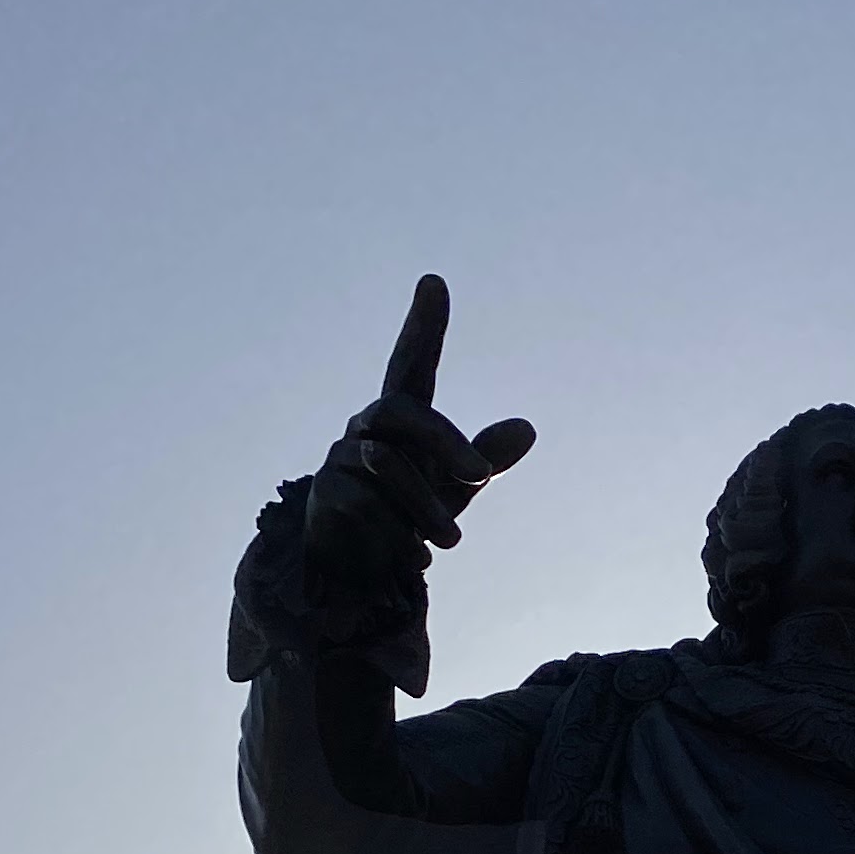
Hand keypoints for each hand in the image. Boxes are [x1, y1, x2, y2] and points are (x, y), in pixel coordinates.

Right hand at [302, 275, 535, 598]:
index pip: (412, 365)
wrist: (358, 572)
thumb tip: (527, 428)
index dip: (424, 327)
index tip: (434, 281)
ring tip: (454, 542)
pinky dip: (397, 534)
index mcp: (401, 419)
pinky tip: (409, 556)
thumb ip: (485, 458)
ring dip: (427, 506)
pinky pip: (367, 505)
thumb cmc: (407, 518)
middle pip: (402, 410)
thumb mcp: (453, 490)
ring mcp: (341, 458)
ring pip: (387, 464)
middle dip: (444, 441)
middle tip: (482, 476)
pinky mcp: (327, 495)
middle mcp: (367, 429)